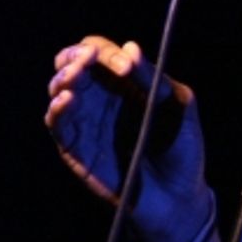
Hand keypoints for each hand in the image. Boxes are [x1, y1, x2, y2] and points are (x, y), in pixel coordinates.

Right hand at [46, 36, 212, 241]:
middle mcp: (100, 98)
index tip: (124, 65)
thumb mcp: (177, 105)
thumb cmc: (182, 145)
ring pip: (59, 91)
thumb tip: (130, 47)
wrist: (178, 193)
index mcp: (125, 82)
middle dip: (74, 57)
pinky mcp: (76, 149)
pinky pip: (58, 125)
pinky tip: (67, 99)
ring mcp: (86, 122)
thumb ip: (153, 78)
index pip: (100, 52)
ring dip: (63, 79)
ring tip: (74, 76)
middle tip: (88, 60)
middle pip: (70, 65)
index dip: (106, 52)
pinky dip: (58, 109)